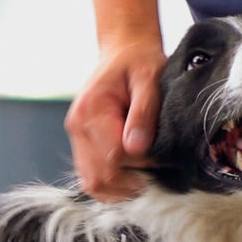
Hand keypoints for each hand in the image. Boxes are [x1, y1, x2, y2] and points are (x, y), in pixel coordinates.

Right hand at [65, 39, 163, 201]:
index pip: (115, 155)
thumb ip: (144, 113)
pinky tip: (133, 177)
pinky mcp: (82, 145)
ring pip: (92, 184)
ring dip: (120, 189)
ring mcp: (77, 138)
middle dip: (131, 183)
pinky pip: (91, 177)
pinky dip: (112, 185)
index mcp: (91, 110)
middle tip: (158, 175)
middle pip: (100, 176)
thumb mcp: (149, 78)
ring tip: (145, 180)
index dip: (142, 163)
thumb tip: (138, 149)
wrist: (123, 52)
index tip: (164, 156)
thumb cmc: (139, 61)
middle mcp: (77, 127)